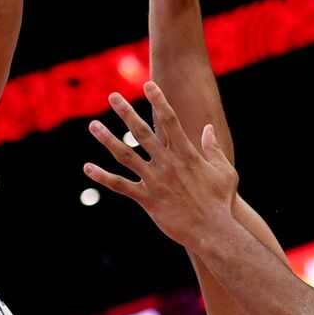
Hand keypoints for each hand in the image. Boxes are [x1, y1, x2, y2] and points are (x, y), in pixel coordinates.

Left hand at [84, 81, 238, 248]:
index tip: (148, 85)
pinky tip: (88, 168)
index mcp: (186, 153)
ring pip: (126, 155)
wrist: (212, 230)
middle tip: (112, 97)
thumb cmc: (221, 201)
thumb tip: (208, 129)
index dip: (158, 100)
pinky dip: (103, 177)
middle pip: (142, 132)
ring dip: (107, 139)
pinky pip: (121, 185)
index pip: (169, 120)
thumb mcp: (225, 171)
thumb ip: (214, 148)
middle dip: (126, 112)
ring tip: (93, 125)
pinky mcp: (147, 199)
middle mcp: (167, 163)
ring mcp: (155, 180)